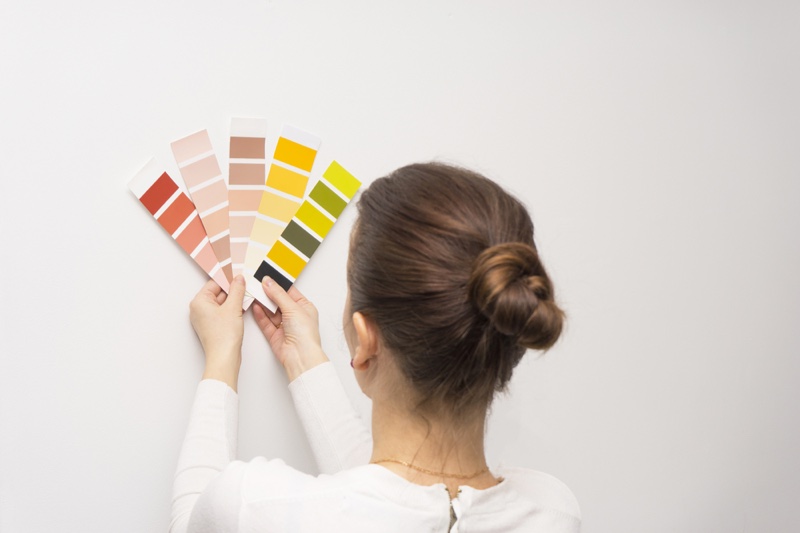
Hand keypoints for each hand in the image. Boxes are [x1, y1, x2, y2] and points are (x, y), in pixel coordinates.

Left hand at [189, 275, 246, 390]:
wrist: (224, 358)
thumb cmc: (224, 336)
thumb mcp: (233, 307)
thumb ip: (237, 290)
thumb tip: (238, 279)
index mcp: (199, 302)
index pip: (214, 283)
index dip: (228, 278)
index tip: (238, 273)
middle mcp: (199, 309)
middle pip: (218, 292)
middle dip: (232, 289)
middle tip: (245, 284)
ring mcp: (205, 318)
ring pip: (222, 302)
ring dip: (234, 299)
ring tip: (246, 296)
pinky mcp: (213, 325)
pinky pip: (223, 311)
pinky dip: (232, 308)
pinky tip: (243, 307)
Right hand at [252, 277, 328, 381]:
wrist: (300, 356)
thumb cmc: (305, 334)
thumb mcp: (293, 308)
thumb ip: (278, 294)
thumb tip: (269, 282)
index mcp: (305, 307)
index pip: (290, 292)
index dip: (278, 285)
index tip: (267, 277)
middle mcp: (295, 316)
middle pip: (278, 301)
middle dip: (268, 294)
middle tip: (257, 284)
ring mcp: (285, 326)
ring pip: (271, 312)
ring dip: (263, 303)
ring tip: (253, 293)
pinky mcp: (275, 335)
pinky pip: (266, 322)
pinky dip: (260, 315)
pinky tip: (255, 306)